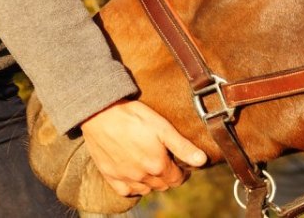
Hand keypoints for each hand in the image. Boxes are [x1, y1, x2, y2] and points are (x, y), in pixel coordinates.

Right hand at [80, 100, 206, 197]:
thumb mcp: (162, 127)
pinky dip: (133, 187)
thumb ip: (182, 146)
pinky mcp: (110, 175)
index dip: (182, 172)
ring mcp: (125, 178)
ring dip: (152, 182)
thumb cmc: (134, 116)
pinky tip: (134, 175)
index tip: (181, 164)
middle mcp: (142, 176)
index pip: (177, 180)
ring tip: (151, 166)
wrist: (100, 113)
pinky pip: (125, 191)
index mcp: (157, 165)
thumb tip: (202, 161)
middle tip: (167, 161)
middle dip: (168, 176)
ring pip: (145, 189)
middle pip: (162, 185)